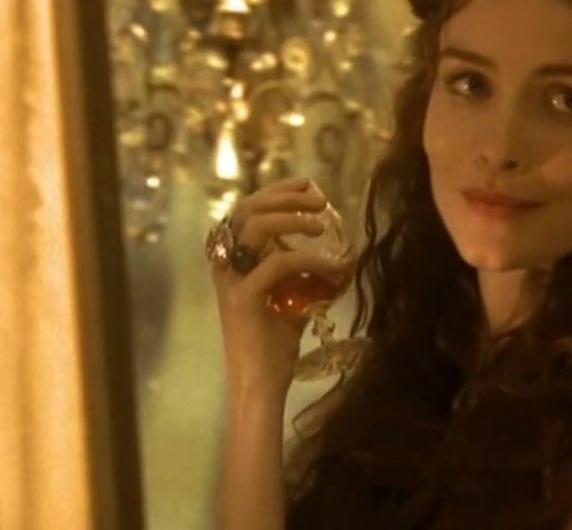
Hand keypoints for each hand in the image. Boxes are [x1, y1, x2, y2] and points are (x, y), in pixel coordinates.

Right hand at [210, 177, 349, 398]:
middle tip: (321, 201)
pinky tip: (333, 270)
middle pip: (248, 209)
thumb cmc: (274, 346)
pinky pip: (278, 263)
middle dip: (286, 197)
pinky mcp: (243, 299)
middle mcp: (227, 265)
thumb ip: (306, 275)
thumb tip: (344, 257)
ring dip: (292, 218)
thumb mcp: (294, 300)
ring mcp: (232, 281)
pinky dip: (310, 260)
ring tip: (322, 224)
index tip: (308, 184)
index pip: (249, 209)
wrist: (260, 385)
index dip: (278, 191)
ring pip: (255, 226)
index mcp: (234, 260)